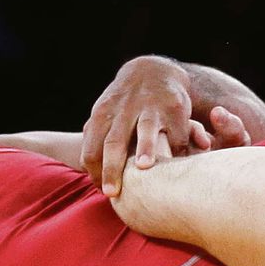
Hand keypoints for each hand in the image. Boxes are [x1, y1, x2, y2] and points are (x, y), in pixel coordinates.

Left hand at [81, 56, 215, 197]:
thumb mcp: (106, 112)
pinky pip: (177, 134)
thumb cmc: (125, 103)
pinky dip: (178, 152)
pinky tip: (177, 165)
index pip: (91, 148)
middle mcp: (124, 111)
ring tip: (144, 166)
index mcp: (103, 115)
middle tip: (112, 193)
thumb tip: (86, 167)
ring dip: (145, 148)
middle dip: (111, 168)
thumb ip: (95, 135)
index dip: (95, 172)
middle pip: (113, 142)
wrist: (154, 71)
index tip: (104, 192)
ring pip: (146, 129)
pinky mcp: (175, 109)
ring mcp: (151, 108)